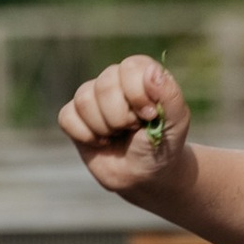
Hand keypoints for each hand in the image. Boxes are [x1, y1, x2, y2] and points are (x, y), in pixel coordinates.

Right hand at [57, 54, 190, 196]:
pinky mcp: (74, 116)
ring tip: (117, 135)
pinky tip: (101, 141)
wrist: (144, 176)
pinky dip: (85, 135)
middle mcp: (114, 79)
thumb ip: (169, 95)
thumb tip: (151, 71)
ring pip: (84, 100)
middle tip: (132, 128)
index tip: (149, 116)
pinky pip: (67, 117)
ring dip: (104, 127)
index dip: (137, 94)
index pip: (130, 67)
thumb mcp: (176, 122)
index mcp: (141, 74)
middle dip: (120, 116)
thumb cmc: (163, 145)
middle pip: (104, 84)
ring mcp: (92, 97)